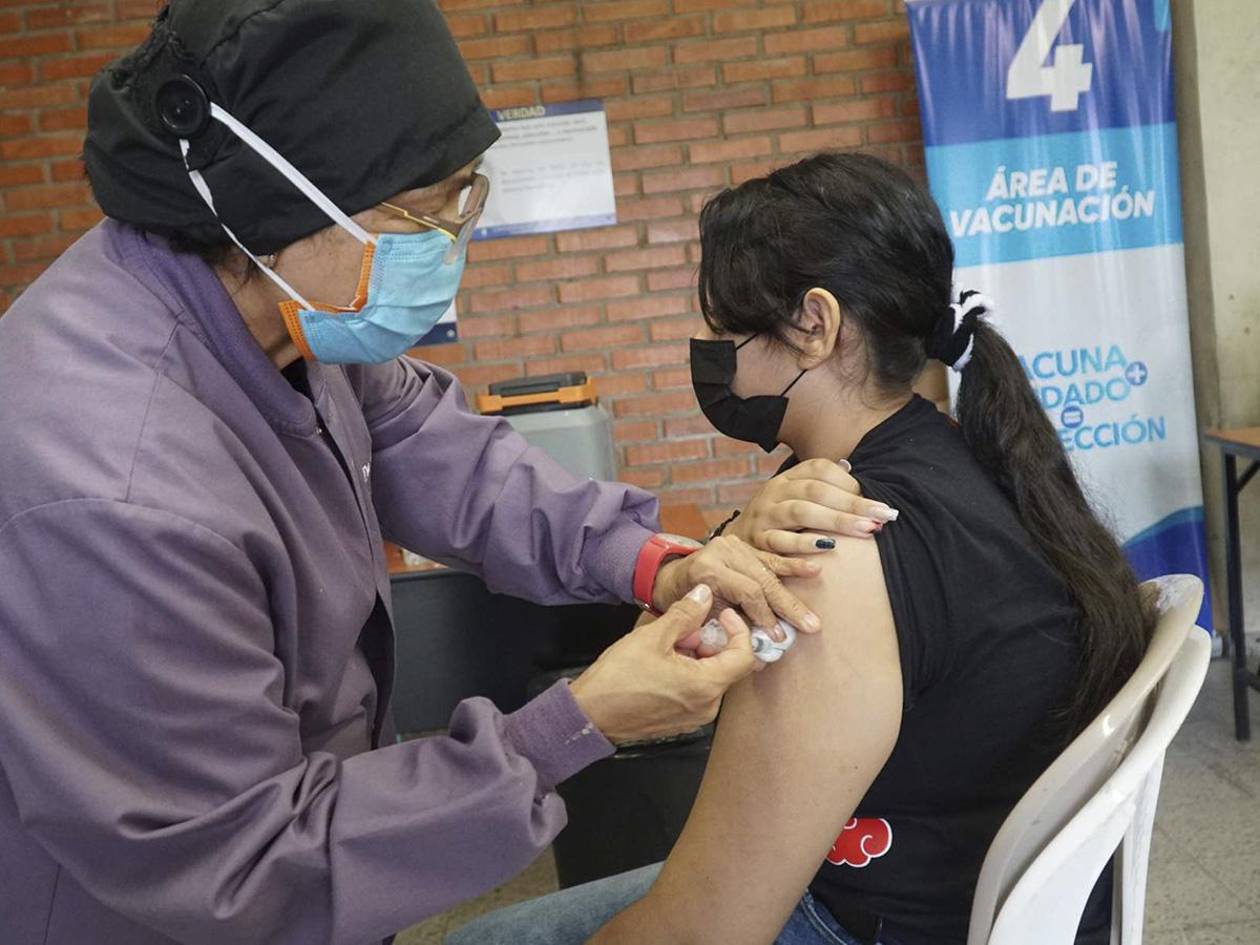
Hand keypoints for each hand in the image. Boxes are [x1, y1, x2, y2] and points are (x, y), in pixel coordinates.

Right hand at [570, 585, 756, 743]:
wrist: (589, 715)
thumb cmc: (617, 679)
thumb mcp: (652, 637)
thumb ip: (684, 614)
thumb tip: (704, 595)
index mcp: (706, 686)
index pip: (745, 655)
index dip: (738, 629)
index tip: (720, 615)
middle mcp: (707, 706)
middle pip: (727, 665)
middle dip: (710, 641)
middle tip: (684, 627)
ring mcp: (695, 717)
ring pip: (711, 677)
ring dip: (697, 655)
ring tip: (668, 643)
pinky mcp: (682, 721)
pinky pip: (698, 691)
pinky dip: (690, 671)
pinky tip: (664, 661)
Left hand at [652, 534, 821, 641]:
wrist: (670, 578)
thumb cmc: (682, 602)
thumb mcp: (701, 616)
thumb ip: (731, 626)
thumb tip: (763, 647)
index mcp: (708, 568)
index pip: (748, 592)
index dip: (766, 615)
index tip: (777, 636)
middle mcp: (722, 551)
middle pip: (763, 580)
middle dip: (787, 606)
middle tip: (809, 626)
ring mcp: (733, 544)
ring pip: (769, 570)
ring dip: (792, 593)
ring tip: (812, 611)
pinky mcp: (742, 543)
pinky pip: (769, 558)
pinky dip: (791, 566)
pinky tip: (813, 569)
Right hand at [728, 458, 898, 553]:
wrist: (734, 547)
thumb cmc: (777, 522)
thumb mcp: (795, 499)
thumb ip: (823, 489)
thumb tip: (855, 474)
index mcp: (786, 478)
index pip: (819, 470)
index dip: (849, 484)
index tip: (876, 503)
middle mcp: (773, 492)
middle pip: (816, 491)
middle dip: (852, 504)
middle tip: (883, 517)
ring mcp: (763, 516)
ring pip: (800, 512)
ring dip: (836, 521)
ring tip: (865, 530)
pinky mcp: (757, 541)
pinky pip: (780, 542)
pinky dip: (803, 545)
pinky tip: (827, 550)